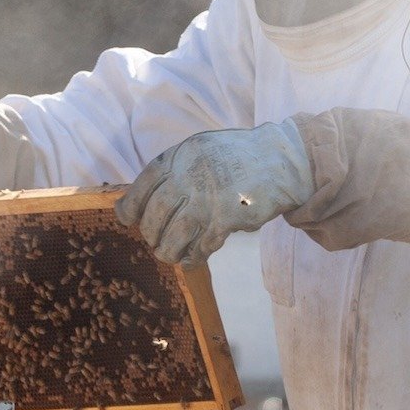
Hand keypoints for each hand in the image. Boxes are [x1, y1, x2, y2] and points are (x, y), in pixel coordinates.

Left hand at [117, 122, 314, 265]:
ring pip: (173, 235)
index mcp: (180, 156)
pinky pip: (201, 246)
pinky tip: (192, 259)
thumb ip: (177, 170)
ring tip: (168, 254)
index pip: (143, 185)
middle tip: (155, 239)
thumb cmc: (238, 157)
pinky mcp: (227, 219)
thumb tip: (147, 200)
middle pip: (154, 214)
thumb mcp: (201, 150)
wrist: (282, 160)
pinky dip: (193, 257)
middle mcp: (189, 176)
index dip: (131, 206)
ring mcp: (208, 198)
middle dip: (150, 232)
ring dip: (167, 250)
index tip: (127, 219)